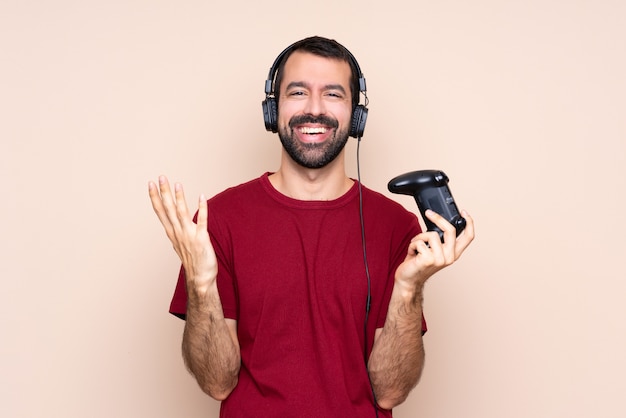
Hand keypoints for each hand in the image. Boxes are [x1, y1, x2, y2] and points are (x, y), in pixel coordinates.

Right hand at [148, 176, 216, 296]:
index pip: (160, 211)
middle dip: (164, 192)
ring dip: (179, 198)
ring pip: (181, 213)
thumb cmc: (192, 262)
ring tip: (176, 184)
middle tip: (160, 177)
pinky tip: (201, 196)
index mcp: (172, 232)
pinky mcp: (201, 239)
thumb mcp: (181, 244)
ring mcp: (189, 235)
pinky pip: (202, 221)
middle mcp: (178, 232)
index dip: (155, 197)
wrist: (200, 279)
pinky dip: (201, 208)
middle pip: (168, 209)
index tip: (150, 184)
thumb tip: (174, 223)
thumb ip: (178, 231)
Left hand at [395, 209, 474, 289]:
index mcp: (453, 253)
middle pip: (451, 230)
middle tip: (428, 213)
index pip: (468, 237)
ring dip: (419, 237)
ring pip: (431, 234)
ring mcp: (440, 259)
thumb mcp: (433, 249)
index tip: (464, 212)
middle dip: (438, 218)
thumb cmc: (418, 264)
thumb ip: (439, 239)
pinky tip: (412, 253)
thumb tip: (437, 221)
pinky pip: (419, 242)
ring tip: (415, 246)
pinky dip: (412, 244)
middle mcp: (449, 257)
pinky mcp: (429, 259)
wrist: (408, 280)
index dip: (469, 223)